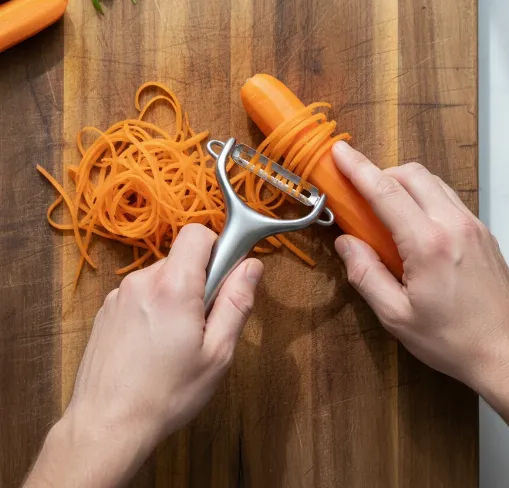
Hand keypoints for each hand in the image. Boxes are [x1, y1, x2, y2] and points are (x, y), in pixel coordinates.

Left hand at [26, 224, 262, 487]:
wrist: (106, 426)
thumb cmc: (167, 394)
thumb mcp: (217, 353)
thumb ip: (236, 302)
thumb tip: (251, 266)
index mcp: (173, 286)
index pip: (198, 233)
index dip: (217, 248)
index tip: (222, 279)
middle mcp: (142, 281)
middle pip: (181, 258)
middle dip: (199, 280)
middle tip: (202, 323)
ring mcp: (120, 295)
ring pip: (162, 277)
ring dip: (175, 295)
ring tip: (175, 340)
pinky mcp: (107, 310)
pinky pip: (141, 293)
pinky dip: (154, 307)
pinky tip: (152, 345)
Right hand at [332, 141, 508, 394]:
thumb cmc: (452, 340)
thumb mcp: (396, 316)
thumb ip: (365, 274)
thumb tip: (346, 243)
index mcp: (428, 243)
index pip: (385, 192)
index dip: (358, 168)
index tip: (338, 152)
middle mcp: (453, 224)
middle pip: (411, 174)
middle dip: (380, 173)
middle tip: (359, 193)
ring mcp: (473, 224)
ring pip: (432, 181)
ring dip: (403, 183)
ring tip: (385, 208)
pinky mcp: (483, 231)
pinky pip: (448, 197)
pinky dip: (424, 195)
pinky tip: (415, 223)